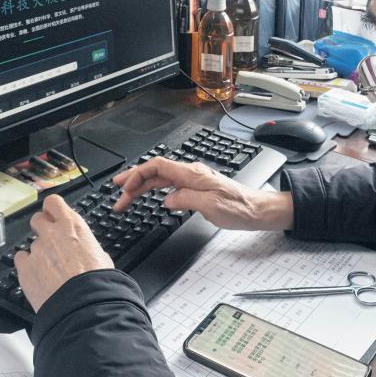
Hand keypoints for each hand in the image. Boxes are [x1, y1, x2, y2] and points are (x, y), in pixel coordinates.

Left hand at [14, 195, 113, 312]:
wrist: (82, 304)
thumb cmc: (96, 282)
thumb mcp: (101, 256)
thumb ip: (87, 245)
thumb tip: (86, 249)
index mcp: (73, 225)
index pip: (53, 202)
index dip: (51, 209)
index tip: (52, 215)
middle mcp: (52, 232)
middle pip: (37, 219)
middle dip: (41, 228)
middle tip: (49, 241)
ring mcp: (36, 249)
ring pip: (31, 242)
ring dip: (38, 252)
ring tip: (48, 268)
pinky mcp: (25, 267)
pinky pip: (20, 258)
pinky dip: (26, 265)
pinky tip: (37, 275)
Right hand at [111, 157, 293, 231]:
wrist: (258, 210)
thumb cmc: (240, 208)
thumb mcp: (211, 207)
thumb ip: (186, 200)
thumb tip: (167, 199)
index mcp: (193, 174)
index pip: (158, 166)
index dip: (138, 174)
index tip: (124, 186)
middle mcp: (192, 173)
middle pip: (156, 172)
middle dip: (134, 181)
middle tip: (118, 195)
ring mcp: (194, 180)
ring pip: (162, 179)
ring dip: (143, 187)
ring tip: (127, 197)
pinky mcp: (198, 188)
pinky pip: (170, 185)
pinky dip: (155, 190)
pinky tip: (150, 196)